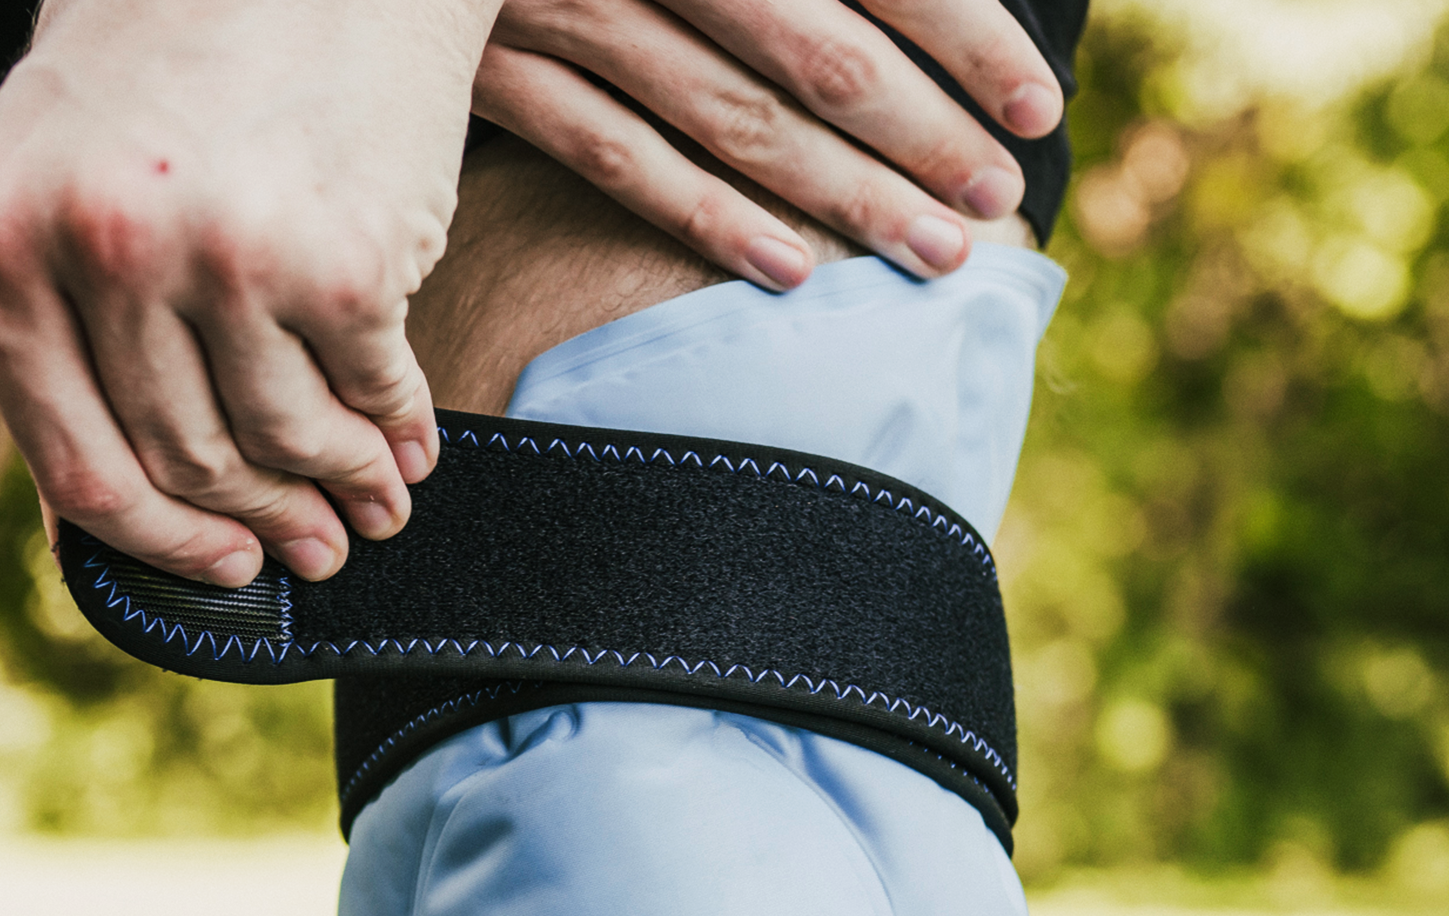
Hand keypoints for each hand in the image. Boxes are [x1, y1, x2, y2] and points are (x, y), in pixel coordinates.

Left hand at [0, 0, 500, 585]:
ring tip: (373, 510)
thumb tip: (109, 503)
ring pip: (285, 443)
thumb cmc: (186, 47)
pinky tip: (413, 453)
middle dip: (262, 524)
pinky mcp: (339, 261)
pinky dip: (398, 438)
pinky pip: (372, 395)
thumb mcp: (64, 162)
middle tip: (311, 554)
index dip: (157, 542)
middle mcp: (96, 247)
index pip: (72, 459)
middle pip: (188, 460)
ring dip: (339, 493)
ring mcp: (220, 256)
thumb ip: (67, 315)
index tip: (221, 570)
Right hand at [474, 0, 1062, 285]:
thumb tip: (887, 21)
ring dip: (840, 192)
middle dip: (920, 130)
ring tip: (929, 251)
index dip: (964, 31)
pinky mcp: (497, 77)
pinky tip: (789, 270)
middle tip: (994, 202)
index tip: (1038, 104)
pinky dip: (706, 217)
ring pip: (729, 114)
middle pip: (814, 45)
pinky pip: (615, 159)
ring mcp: (565, 7)